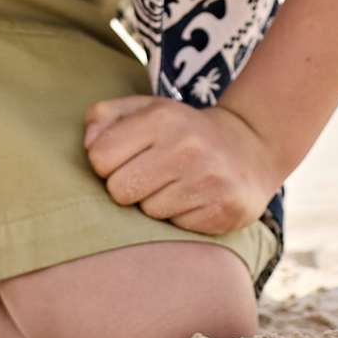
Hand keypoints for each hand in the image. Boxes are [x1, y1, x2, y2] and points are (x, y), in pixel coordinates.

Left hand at [82, 95, 282, 236]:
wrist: (250, 146)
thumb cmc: (181, 130)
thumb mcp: (145, 109)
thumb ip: (105, 116)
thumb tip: (88, 145)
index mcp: (161, 119)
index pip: (99, 158)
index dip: (106, 163)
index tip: (125, 159)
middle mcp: (186, 148)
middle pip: (119, 190)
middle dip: (128, 187)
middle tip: (149, 175)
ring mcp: (208, 181)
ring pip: (147, 212)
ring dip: (155, 204)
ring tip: (175, 185)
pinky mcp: (223, 210)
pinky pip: (176, 228)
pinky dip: (180, 217)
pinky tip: (194, 199)